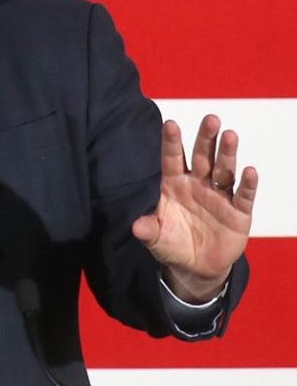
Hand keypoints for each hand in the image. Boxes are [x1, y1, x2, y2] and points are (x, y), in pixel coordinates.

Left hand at [131, 115, 257, 301]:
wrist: (196, 267)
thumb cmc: (172, 244)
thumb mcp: (156, 238)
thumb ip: (148, 229)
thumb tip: (136, 226)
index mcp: (173, 184)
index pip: (172, 158)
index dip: (172, 142)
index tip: (170, 123)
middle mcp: (197, 184)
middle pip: (202, 156)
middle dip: (206, 138)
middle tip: (210, 118)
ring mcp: (218, 196)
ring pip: (224, 169)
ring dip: (227, 153)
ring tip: (230, 135)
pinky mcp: (238, 212)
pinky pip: (243, 195)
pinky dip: (247, 184)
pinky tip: (249, 171)